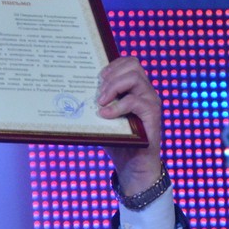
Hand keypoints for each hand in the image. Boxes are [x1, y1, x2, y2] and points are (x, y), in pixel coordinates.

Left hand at [96, 56, 163, 194]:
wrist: (133, 165)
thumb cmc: (119, 140)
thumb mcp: (105, 118)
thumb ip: (99, 103)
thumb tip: (76, 91)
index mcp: (137, 88)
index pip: (129, 62)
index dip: (113, 65)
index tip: (98, 78)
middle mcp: (146, 91)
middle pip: (133, 64)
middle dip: (112, 74)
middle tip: (98, 92)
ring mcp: (151, 101)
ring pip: (135, 78)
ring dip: (114, 87)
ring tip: (101, 101)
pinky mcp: (152, 114)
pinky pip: (135, 101)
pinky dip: (118, 106)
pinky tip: (105, 114)